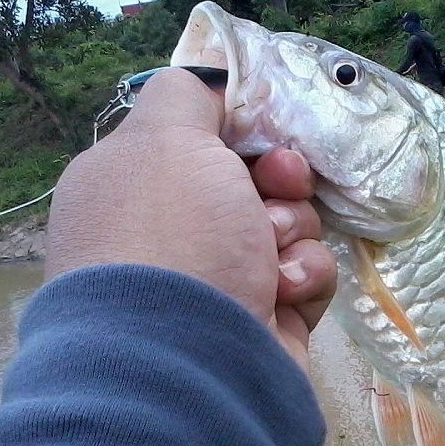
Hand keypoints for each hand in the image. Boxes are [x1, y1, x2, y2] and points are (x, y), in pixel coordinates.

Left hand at [46, 68, 335, 374]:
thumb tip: (209, 85)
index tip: (259, 131)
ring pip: (290, 228)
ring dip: (293, 230)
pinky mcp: (266, 319)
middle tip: (279, 185)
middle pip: (256, 182)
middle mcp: (178, 234)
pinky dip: (304, 277)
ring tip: (270, 255)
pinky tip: (281, 292)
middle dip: (279, 179)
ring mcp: (222, 281)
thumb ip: (186, 95)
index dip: (241, 131)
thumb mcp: (165, 138)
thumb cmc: (173, 236)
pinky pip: (307, 276)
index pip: (202, 143)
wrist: (192, 360)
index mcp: (137, 187)